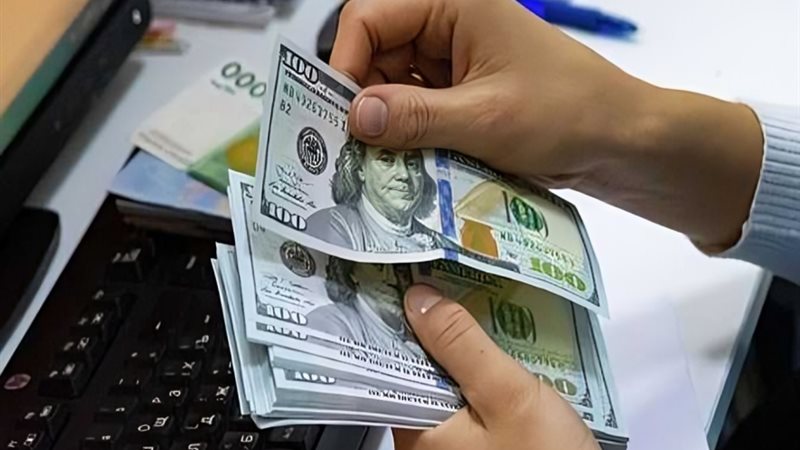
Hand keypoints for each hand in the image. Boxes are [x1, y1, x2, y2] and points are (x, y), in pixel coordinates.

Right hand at [331, 0, 763, 250]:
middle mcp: (446, 26)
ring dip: (386, 126)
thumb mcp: (486, 118)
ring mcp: (452, 62)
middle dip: (365, 102)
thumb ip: (416, 117)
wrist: (620, 141)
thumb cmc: (567, 113)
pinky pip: (414, 111)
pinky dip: (406, 138)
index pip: (370, 18)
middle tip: (354, 154)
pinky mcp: (458, 95)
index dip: (346, 64)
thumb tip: (353, 118)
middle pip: (375, 56)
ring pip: (391, 88)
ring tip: (382, 166)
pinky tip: (406, 166)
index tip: (341, 119)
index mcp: (453, 6)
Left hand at [395, 284, 598, 449]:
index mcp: (416, 430)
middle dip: (432, 327)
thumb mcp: (508, 395)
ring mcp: (451, 443)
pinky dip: (475, 368)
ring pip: (442, 380)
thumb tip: (418, 299)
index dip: (397, 318)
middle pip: (416, 368)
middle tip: (445, 279)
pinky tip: (491, 344)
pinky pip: (465, 396)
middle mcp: (425, 439)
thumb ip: (461, 346)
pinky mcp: (476, 443)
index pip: (389, 362)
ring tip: (468, 300)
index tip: (405, 278)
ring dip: (457, 346)